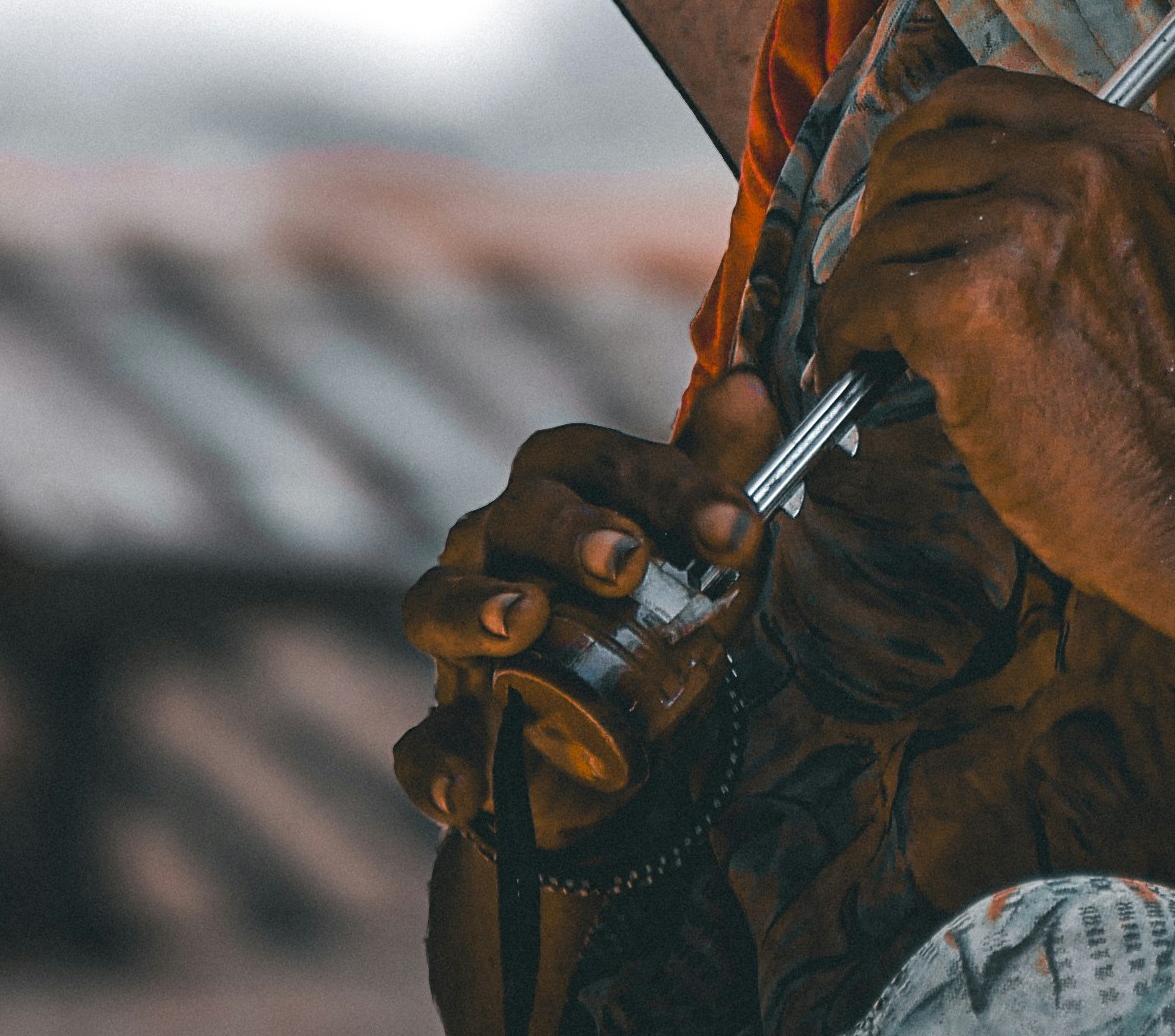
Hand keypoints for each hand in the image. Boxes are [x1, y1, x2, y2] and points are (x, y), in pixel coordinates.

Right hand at [393, 374, 778, 847]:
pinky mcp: (444, 729)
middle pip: (516, 516)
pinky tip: (470, 788)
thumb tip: (751, 387)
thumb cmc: (643, 628)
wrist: (600, 765)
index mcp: (558, 496)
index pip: (600, 461)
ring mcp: (457, 640)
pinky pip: (423, 742)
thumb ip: (720, 478)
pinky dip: (438, 762)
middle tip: (627, 562)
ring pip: (437, 603)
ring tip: (525, 624)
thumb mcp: (697, 563)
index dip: (671, 484)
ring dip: (478, 610)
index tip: (739, 530)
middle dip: (571, 533)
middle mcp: (494, 550)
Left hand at [809, 54, 1174, 658]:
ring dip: (863, 287)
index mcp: (1129, 148)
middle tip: (882, 274)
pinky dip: (843, 338)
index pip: (984, 97)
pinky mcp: (967, 307)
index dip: (928, 146)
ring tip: (872, 338)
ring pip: (886, 231)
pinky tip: (857, 371)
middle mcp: (1076, 170)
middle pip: (919, 154)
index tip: (914, 196)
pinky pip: (861, 297)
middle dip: (886, 215)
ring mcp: (1020, 233)